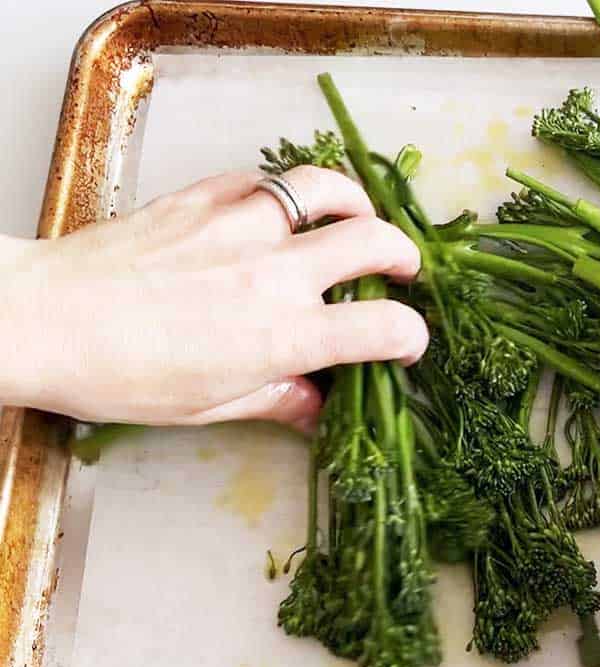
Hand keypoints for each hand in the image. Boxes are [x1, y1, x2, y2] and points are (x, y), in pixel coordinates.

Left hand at [0, 165, 425, 430]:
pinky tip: (280, 207)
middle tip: (402, 267)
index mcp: (283, 336)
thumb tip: (315, 407)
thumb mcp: (207, 405)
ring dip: (354, 203)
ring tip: (356, 216)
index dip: (410, 335)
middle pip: (373, 242)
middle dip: (403, 255)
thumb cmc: (120, 375)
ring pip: (325, 189)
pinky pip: (264, 179)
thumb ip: (275, 400)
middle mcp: (274, 273)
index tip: (405, 343)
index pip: (384, 326)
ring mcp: (240, 225)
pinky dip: (286, 191)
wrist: (42, 318)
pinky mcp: (204, 196)